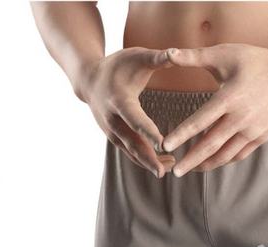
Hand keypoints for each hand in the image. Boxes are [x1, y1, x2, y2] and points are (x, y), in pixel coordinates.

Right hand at [80, 48, 176, 176]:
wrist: (90, 80)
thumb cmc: (119, 66)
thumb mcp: (137, 57)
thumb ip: (158, 58)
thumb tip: (178, 52)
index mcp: (119, 100)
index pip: (135, 119)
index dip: (148, 132)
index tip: (162, 145)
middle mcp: (113, 120)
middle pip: (131, 143)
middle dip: (147, 159)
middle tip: (163, 173)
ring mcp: (112, 132)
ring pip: (131, 152)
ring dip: (149, 163)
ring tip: (170, 167)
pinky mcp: (114, 139)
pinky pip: (130, 153)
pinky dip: (145, 161)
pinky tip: (163, 166)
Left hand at [162, 44, 267, 175]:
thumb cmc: (255, 60)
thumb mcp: (225, 54)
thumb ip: (194, 56)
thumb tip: (168, 53)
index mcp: (229, 98)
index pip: (199, 121)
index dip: (181, 135)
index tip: (165, 146)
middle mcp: (241, 118)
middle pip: (210, 145)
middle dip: (191, 160)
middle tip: (174, 172)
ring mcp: (253, 130)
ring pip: (225, 154)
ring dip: (207, 164)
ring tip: (192, 168)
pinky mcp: (261, 137)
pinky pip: (239, 154)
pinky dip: (224, 159)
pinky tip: (213, 161)